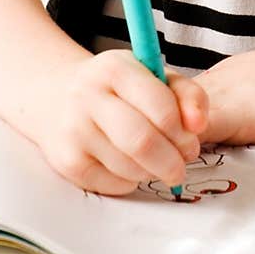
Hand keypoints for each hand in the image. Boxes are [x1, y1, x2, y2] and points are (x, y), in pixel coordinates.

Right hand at [36, 49, 208, 195]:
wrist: (55, 95)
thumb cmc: (117, 87)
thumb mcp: (153, 76)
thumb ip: (187, 94)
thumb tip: (199, 126)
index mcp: (115, 68)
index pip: (161, 109)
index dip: (184, 133)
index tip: (192, 140)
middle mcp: (88, 96)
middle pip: (143, 143)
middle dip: (172, 161)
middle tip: (180, 165)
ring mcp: (73, 131)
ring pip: (131, 169)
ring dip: (152, 172)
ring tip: (154, 161)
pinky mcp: (66, 162)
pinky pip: (114, 185)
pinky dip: (131, 181)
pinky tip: (127, 164)